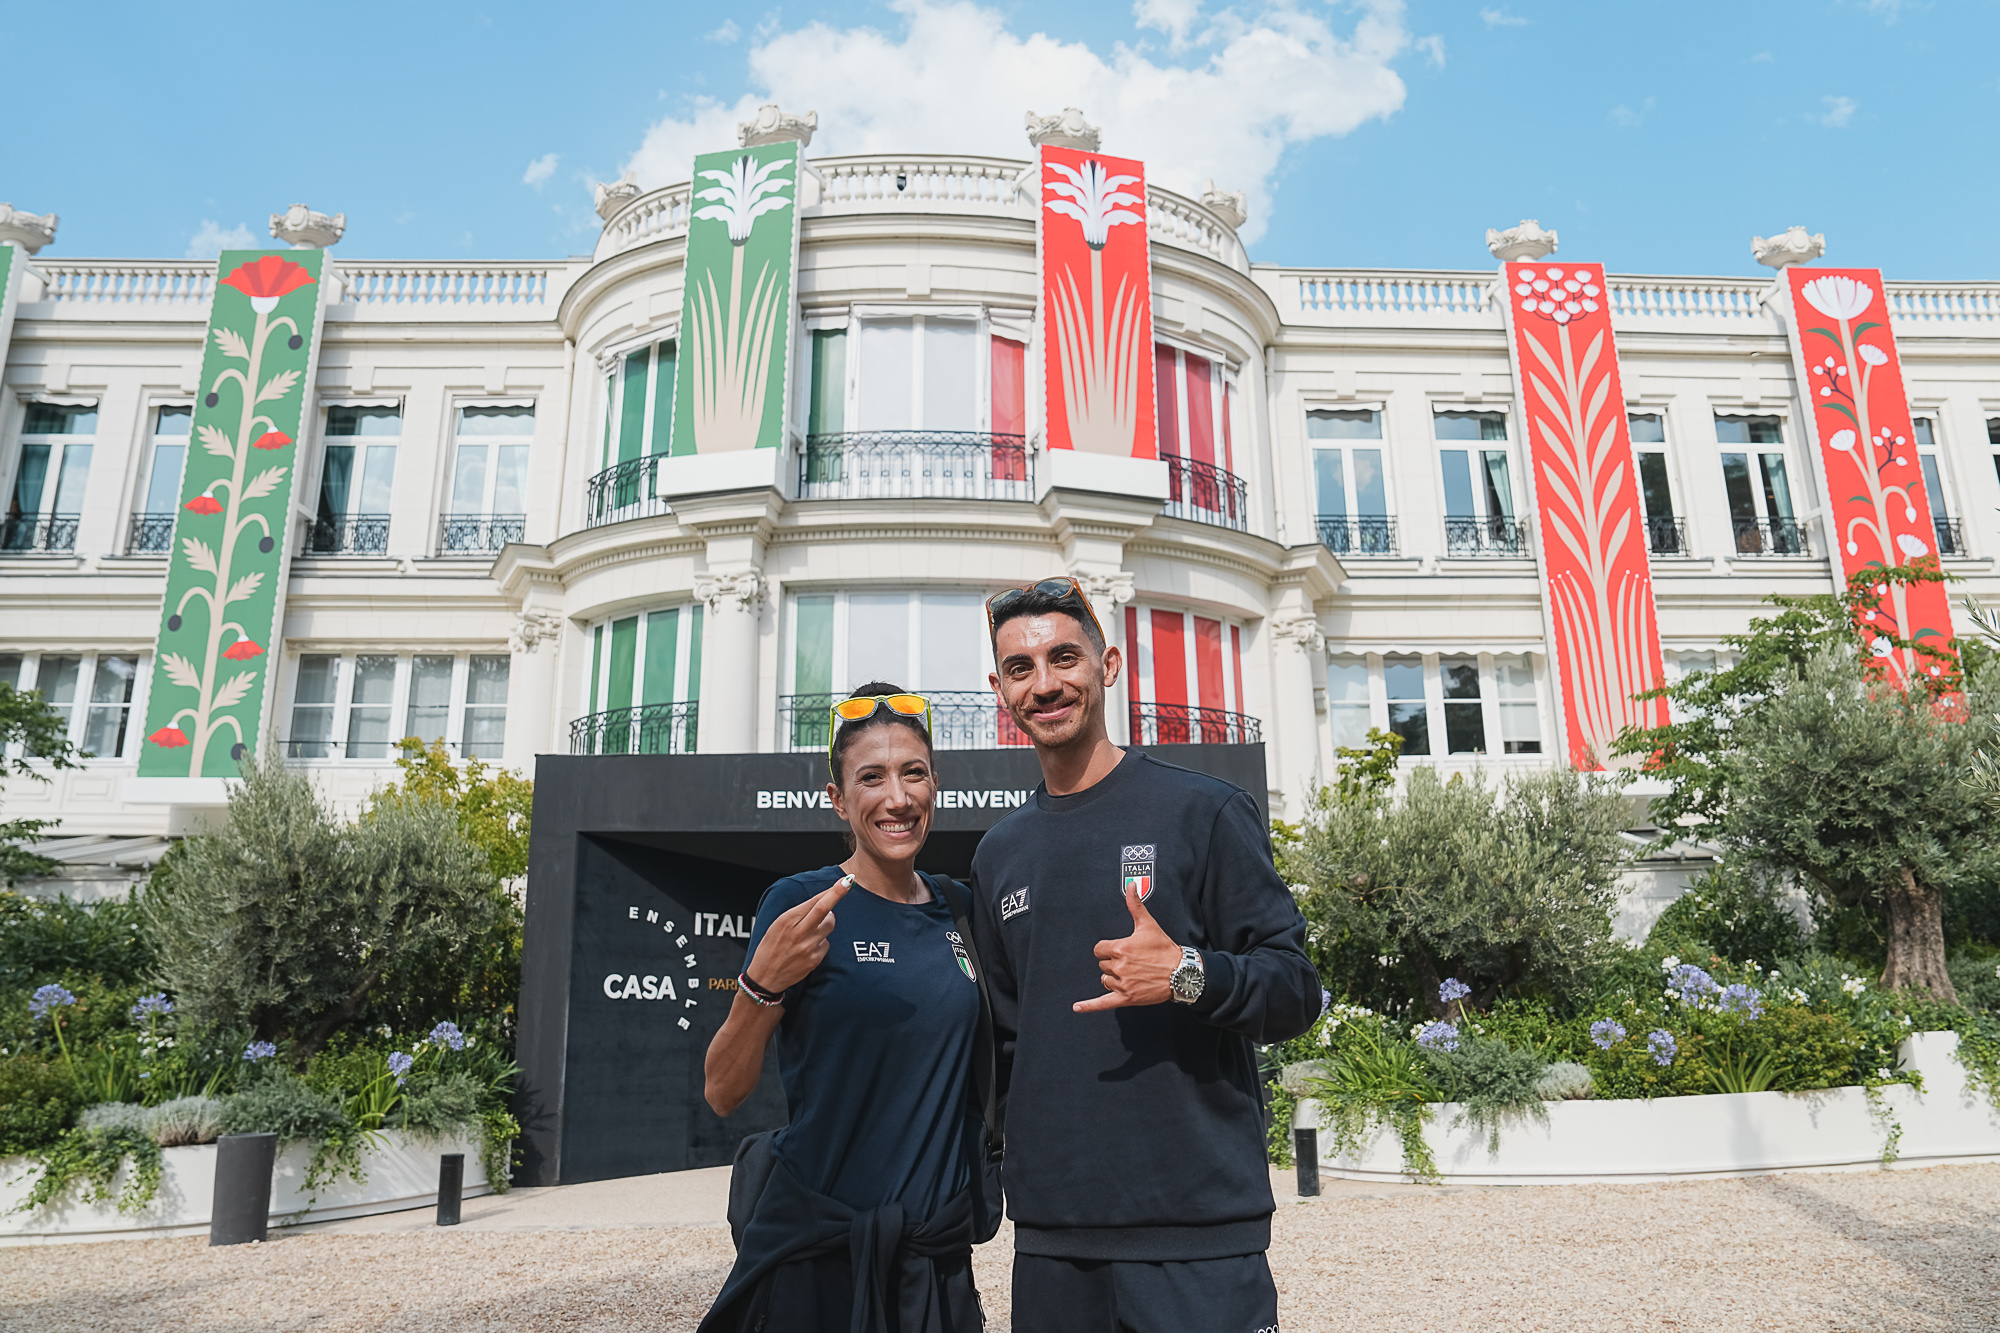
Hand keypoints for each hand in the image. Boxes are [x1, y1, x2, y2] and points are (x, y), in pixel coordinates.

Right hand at [743, 877, 851, 994]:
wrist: (765, 977)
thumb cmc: (770, 947)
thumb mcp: (778, 925)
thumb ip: (799, 913)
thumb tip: (822, 901)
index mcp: (787, 920)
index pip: (815, 902)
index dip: (833, 890)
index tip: (846, 881)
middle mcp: (799, 932)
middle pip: (825, 910)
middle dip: (839, 894)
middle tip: (847, 885)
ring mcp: (808, 947)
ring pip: (830, 925)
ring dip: (826, 922)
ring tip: (811, 929)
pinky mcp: (815, 959)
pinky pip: (826, 943)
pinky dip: (821, 941)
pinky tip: (808, 948)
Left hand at [1073, 886, 1182, 1012]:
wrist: (1181, 972)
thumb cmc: (1164, 949)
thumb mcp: (1148, 925)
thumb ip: (1135, 905)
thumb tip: (1131, 885)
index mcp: (1121, 948)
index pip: (1099, 949)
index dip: (1107, 949)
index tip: (1120, 950)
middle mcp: (1120, 966)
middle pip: (1102, 964)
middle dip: (1113, 963)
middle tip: (1132, 962)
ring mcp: (1122, 984)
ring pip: (1105, 980)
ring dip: (1113, 978)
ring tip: (1131, 974)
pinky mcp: (1126, 998)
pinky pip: (1102, 1003)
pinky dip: (1089, 1006)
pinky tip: (1076, 1007)